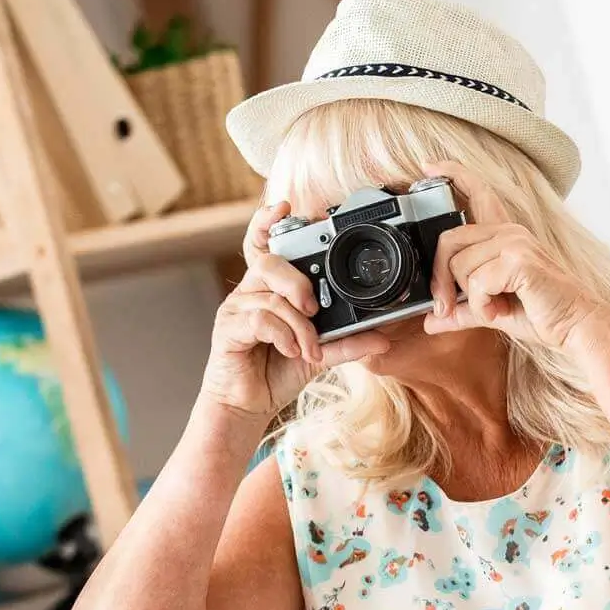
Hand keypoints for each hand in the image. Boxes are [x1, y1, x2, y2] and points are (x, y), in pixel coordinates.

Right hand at [199, 201, 390, 422]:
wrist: (250, 404)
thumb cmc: (280, 369)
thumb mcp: (322, 353)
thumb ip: (348, 341)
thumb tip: (383, 337)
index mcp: (272, 287)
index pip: (264, 244)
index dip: (267, 221)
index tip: (284, 206)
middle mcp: (252, 291)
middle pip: (269, 263)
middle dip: (297, 282)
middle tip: (314, 309)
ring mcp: (237, 308)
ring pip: (269, 295)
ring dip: (298, 324)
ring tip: (309, 347)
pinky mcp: (227, 329)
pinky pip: (259, 320)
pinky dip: (283, 336)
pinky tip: (292, 351)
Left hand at [418, 159, 609, 348]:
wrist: (575, 326)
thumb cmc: (542, 315)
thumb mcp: (491, 310)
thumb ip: (462, 310)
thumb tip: (430, 321)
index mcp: (504, 235)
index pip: (476, 192)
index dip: (451, 173)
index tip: (427, 166)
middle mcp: (509, 232)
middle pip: (449, 239)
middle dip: (440, 278)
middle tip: (445, 306)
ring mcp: (515, 243)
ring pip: (460, 266)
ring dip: (471, 299)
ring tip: (495, 308)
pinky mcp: (519, 260)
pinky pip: (477, 282)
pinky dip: (482, 306)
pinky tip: (500, 311)